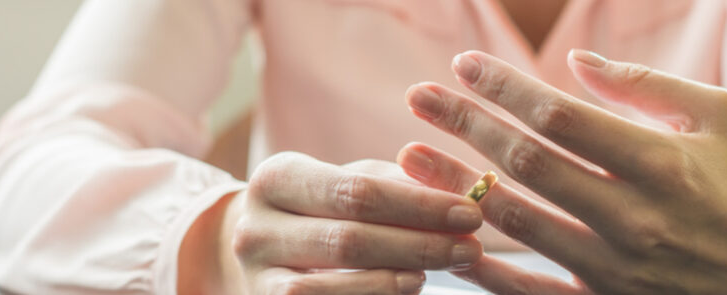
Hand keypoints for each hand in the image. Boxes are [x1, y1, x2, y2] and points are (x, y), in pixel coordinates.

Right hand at [220, 152, 484, 293]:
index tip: (470, 212)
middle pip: (349, 241)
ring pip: (333, 288)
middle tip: (472, 246)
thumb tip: (463, 194)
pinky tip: (409, 289)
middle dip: (420, 244)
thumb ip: (398, 184)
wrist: (258, 250)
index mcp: (276, 178)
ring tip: (442, 269)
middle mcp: (254, 229)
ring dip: (397, 282)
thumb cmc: (322, 208)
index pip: (356, 191)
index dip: (419, 205)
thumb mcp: (349, 182)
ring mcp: (257, 278)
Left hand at [398, 50, 726, 293]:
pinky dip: (483, 267)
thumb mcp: (716, 116)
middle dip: (465, 124)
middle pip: (527, 164)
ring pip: (516, 223)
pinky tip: (445, 236)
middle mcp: (636, 218)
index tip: (464, 66)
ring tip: (410, 154)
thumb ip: (643, 85)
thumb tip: (573, 63)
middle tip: (418, 97)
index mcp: (663, 163)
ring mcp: (617, 270)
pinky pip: (530, 292)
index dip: (505, 88)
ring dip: (456, 185)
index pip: (561, 117)